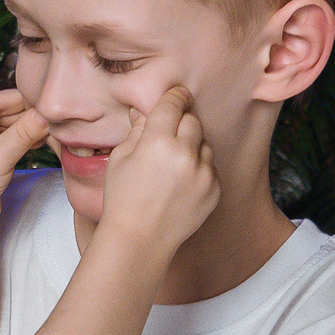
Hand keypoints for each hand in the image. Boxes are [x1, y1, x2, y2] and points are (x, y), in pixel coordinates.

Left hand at [0, 90, 50, 229]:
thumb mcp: (1, 157)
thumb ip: (25, 131)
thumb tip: (46, 112)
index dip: (19, 100)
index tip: (43, 100)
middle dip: (22, 116)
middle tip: (48, 116)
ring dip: (21, 129)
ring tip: (46, 129)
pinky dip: (14, 140)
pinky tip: (35, 139)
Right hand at [93, 85, 218, 249]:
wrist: (140, 239)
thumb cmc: (123, 199)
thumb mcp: (120, 159)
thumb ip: (137, 131)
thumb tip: (144, 112)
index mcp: (158, 142)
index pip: (173, 104)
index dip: (175, 96)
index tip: (177, 95)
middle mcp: (185, 154)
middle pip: (192, 121)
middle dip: (182, 123)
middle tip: (169, 135)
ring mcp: (203, 174)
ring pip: (204, 144)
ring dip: (192, 147)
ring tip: (173, 165)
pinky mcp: (214, 190)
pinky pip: (210, 167)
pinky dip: (199, 169)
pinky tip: (181, 183)